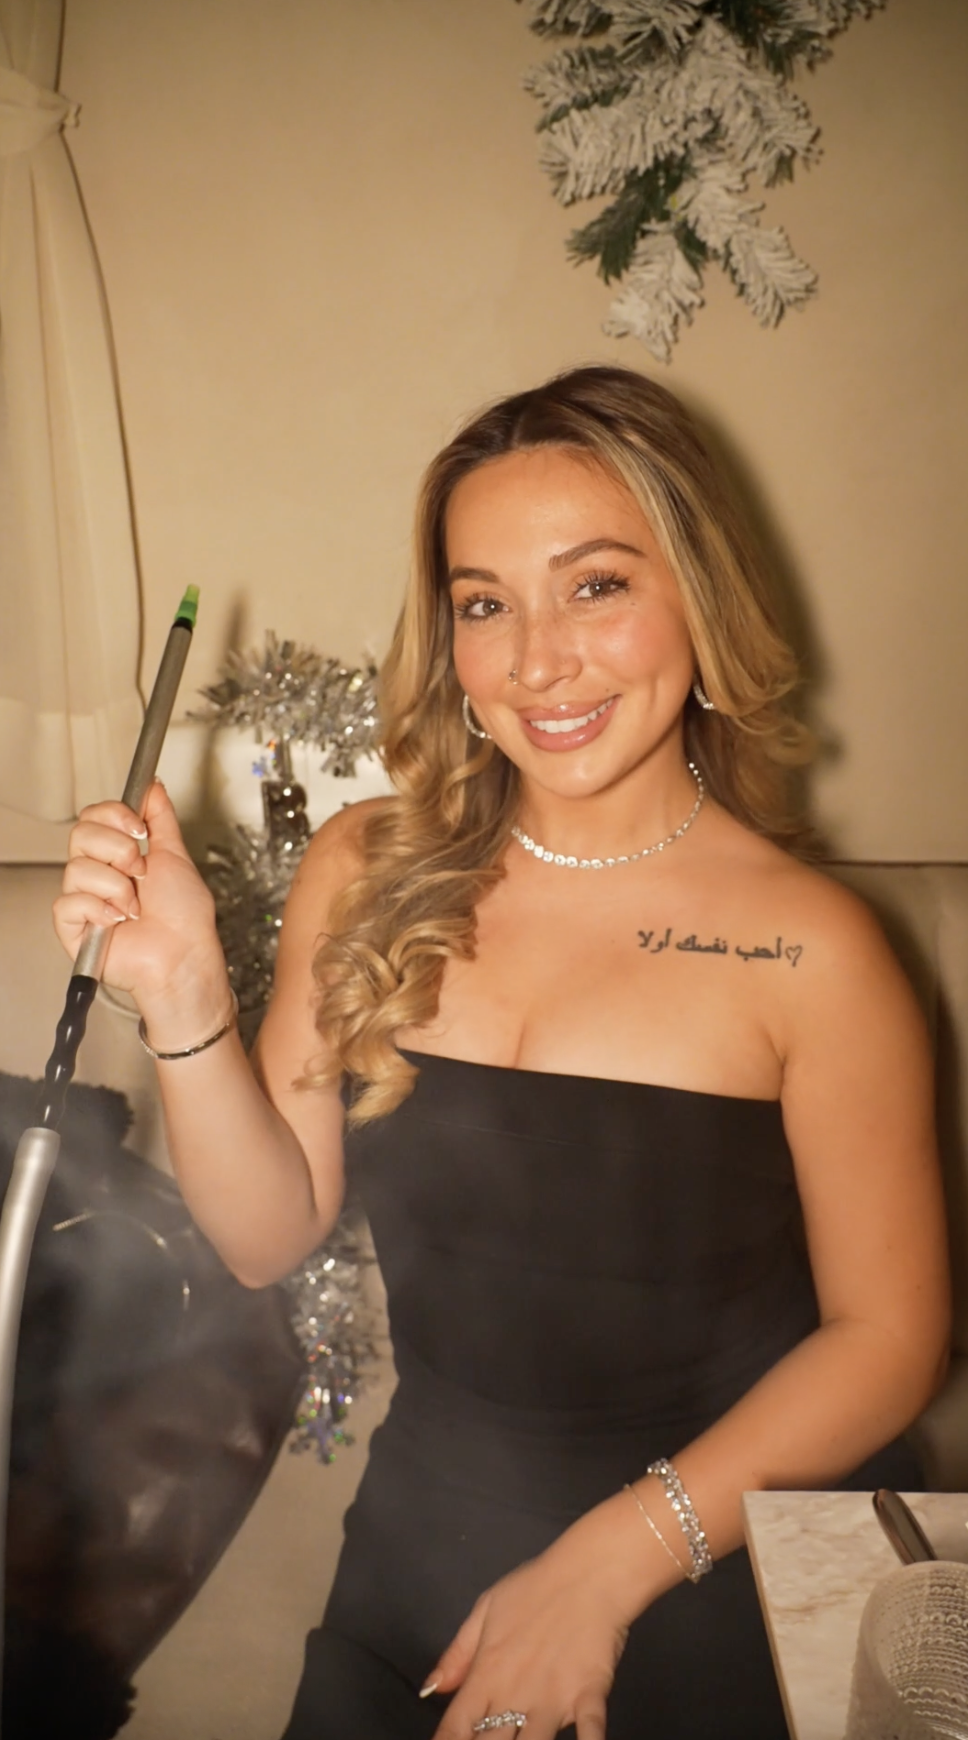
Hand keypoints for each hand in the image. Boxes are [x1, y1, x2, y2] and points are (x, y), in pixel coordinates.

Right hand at [54, 781, 224, 1009]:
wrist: (184, 955)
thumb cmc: (184, 917)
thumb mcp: (175, 854)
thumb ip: (160, 818)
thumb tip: (152, 786)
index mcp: (116, 855)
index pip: (92, 817)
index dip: (114, 815)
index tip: (140, 830)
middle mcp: (97, 874)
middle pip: (79, 835)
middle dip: (118, 850)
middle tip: (140, 872)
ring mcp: (83, 901)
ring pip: (76, 869)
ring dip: (116, 887)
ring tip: (135, 907)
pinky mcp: (73, 929)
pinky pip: (67, 903)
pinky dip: (98, 910)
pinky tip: (117, 922)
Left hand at [427, 1529, 632, 1739]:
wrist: (589, 1573)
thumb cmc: (536, 1587)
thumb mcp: (486, 1609)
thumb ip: (458, 1654)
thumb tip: (430, 1689)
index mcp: (487, 1674)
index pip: (456, 1728)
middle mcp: (514, 1695)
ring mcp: (552, 1699)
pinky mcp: (588, 1696)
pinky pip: (589, 1732)